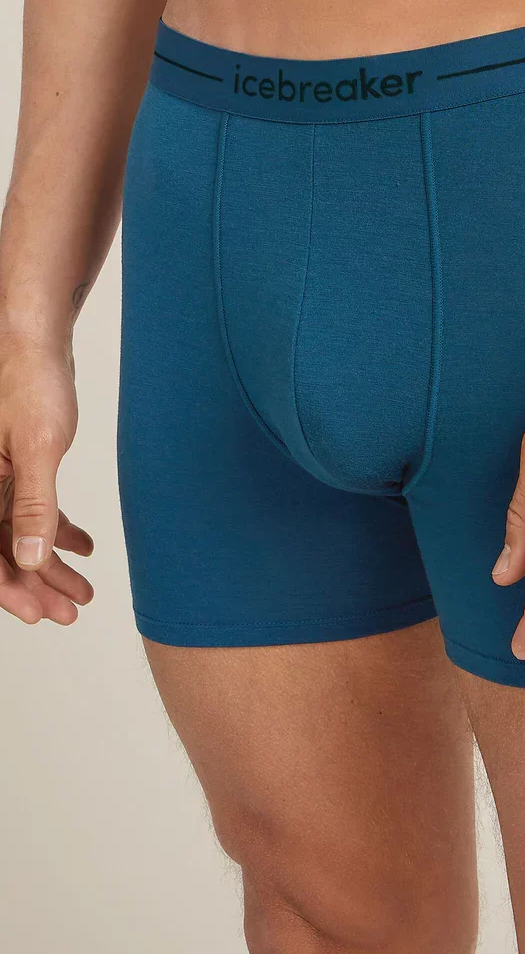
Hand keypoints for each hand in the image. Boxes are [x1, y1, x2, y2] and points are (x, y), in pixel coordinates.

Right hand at [0, 342, 93, 624]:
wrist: (36, 339)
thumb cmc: (30, 381)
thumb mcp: (38, 448)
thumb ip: (33, 505)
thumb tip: (29, 559)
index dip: (9, 589)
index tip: (41, 614)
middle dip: (36, 584)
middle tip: (71, 610)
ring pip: (17, 534)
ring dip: (49, 563)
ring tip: (85, 589)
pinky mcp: (13, 466)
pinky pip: (29, 509)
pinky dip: (55, 529)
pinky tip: (85, 546)